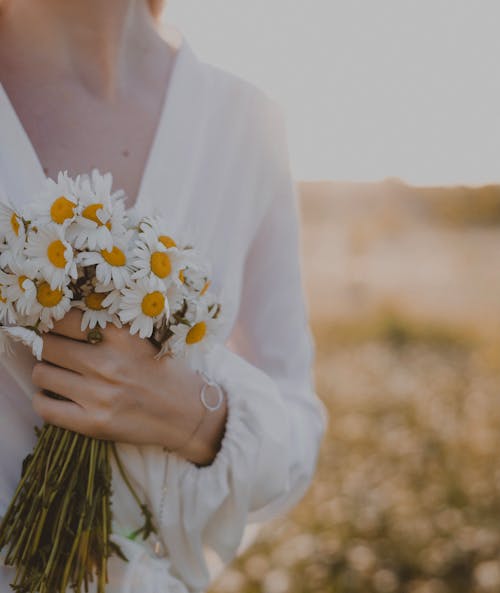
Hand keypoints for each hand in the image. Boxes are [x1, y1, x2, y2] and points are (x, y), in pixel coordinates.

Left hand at [30, 309, 227, 465]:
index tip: (52, 326)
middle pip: (47, 344)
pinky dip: (43, 400)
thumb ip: (107, 329)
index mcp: (120, 335)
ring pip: (41, 373)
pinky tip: (56, 396)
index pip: (63, 318)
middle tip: (54, 350)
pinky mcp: (93, 423)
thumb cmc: (164, 372)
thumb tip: (61, 320)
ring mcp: (98, 394)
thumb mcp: (142, 338)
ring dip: (45, 371)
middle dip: (46, 345)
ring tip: (59, 374)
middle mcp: (106, 362)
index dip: (53, 321)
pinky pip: (45, 407)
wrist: (187, 413)